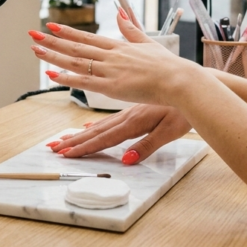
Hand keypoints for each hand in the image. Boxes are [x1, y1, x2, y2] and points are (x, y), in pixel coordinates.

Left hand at [29, 12, 197, 105]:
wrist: (180, 80)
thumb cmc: (168, 65)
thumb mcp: (148, 42)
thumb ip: (131, 30)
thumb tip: (119, 14)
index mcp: (118, 47)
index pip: (87, 37)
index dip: (67, 31)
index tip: (51, 25)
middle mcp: (110, 56)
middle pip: (76, 47)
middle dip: (52, 40)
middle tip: (32, 34)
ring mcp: (110, 71)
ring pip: (75, 61)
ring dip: (54, 55)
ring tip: (36, 50)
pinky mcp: (112, 87)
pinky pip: (85, 82)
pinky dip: (67, 77)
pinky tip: (52, 74)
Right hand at [47, 104, 191, 164]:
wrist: (193, 85)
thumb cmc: (185, 110)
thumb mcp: (169, 131)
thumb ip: (147, 146)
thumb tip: (127, 160)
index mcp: (134, 121)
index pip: (104, 139)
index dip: (84, 147)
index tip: (65, 153)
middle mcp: (128, 115)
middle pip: (96, 131)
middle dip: (74, 141)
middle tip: (54, 146)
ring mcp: (129, 111)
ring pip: (99, 124)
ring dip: (80, 133)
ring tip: (64, 138)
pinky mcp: (134, 108)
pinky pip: (109, 118)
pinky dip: (96, 124)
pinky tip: (88, 125)